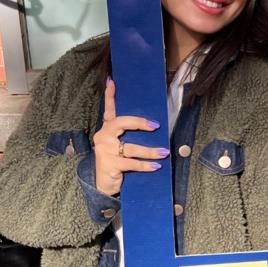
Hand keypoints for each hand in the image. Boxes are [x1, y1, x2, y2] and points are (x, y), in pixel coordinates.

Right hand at [93, 78, 167, 195]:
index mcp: (106, 129)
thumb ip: (130, 134)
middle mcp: (103, 137)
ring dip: (150, 151)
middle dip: (139, 123)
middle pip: (121, 123)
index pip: (108, 110)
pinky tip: (156, 166)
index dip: (110, 96)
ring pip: (131, 148)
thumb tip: (153, 124)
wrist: (104, 185)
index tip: (112, 82)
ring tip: (164, 152)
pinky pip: (132, 163)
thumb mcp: (121, 145)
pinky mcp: (109, 164)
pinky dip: (146, 165)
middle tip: (155, 126)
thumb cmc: (117, 161)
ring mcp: (104, 151)